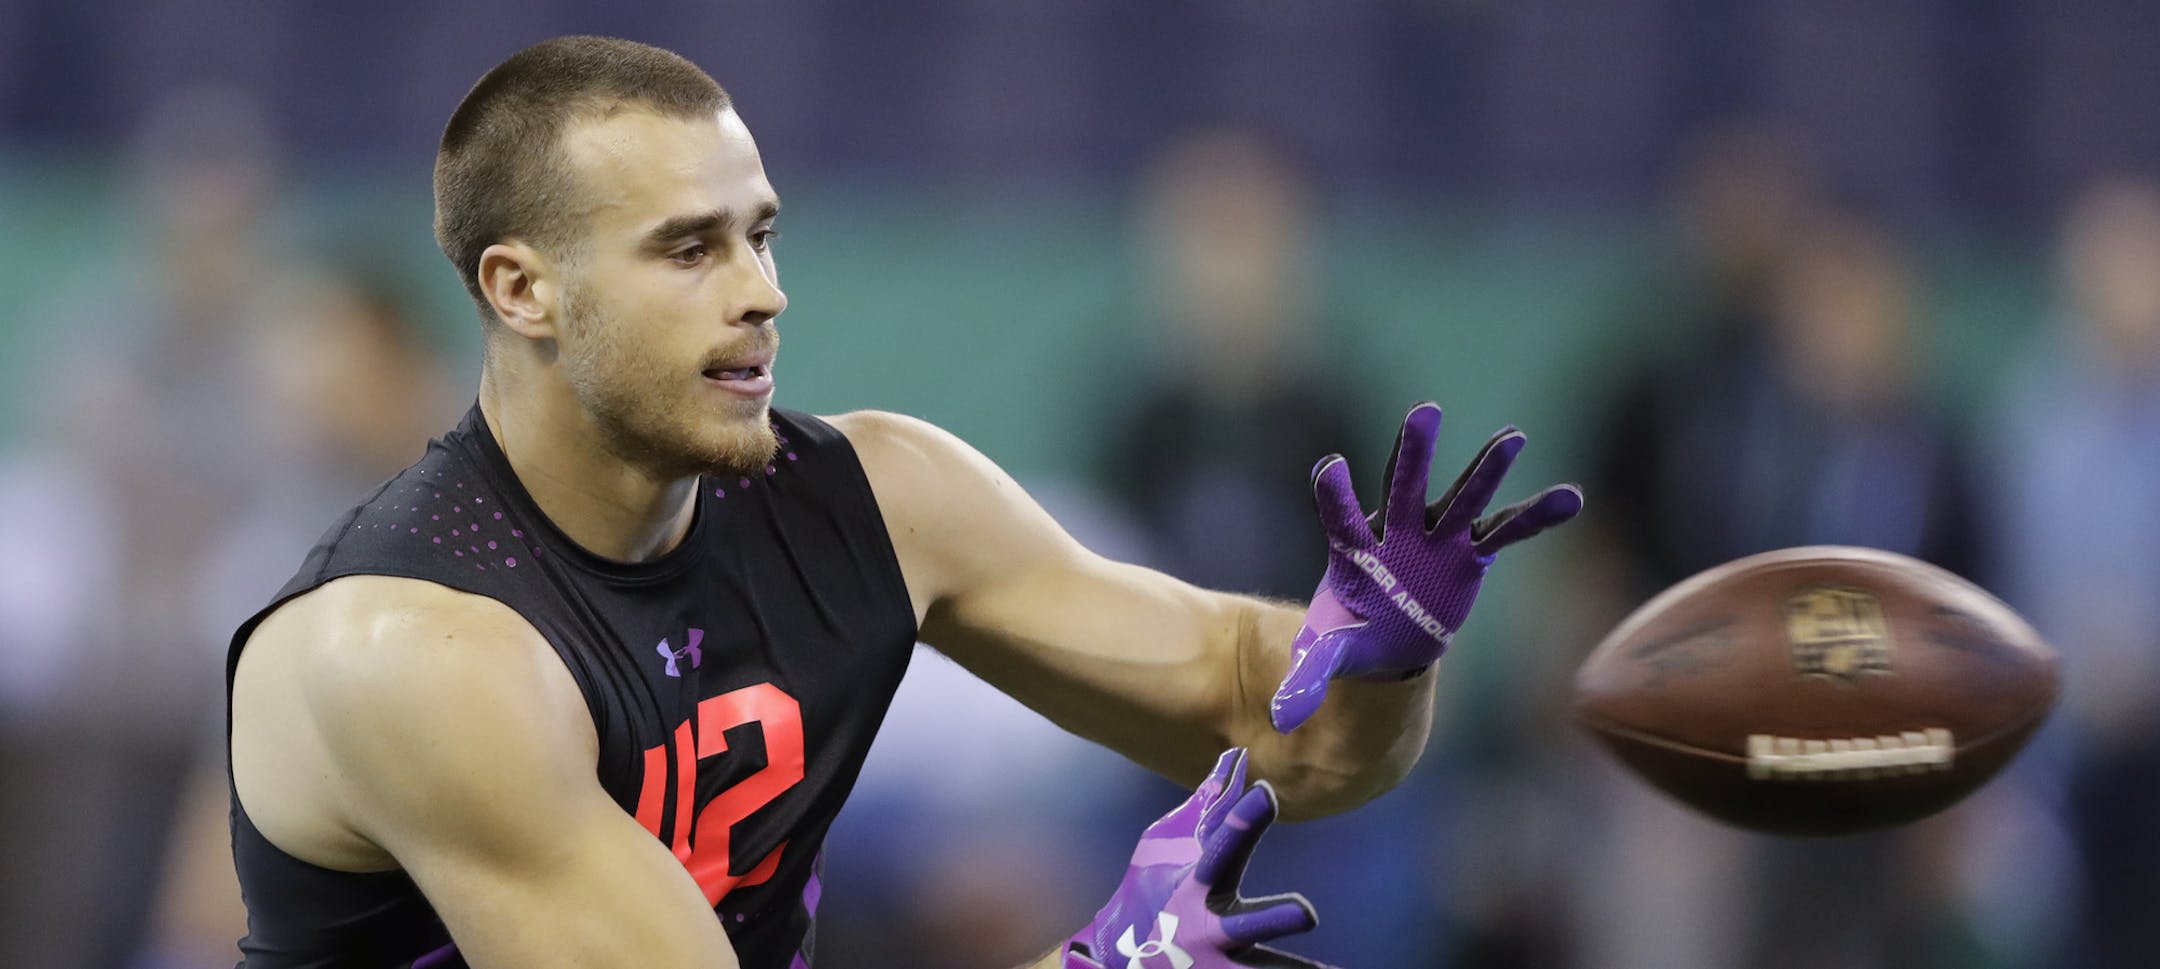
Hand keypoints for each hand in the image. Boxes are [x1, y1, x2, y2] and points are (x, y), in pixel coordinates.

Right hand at [1065, 749, 1336, 968]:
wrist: (1122, 955)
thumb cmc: (1153, 889)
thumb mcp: (1166, 845)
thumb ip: (1207, 808)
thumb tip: (1235, 759)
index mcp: (1197, 878)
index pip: (1224, 843)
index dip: (1244, 820)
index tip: (1266, 793)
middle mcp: (1209, 918)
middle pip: (1243, 914)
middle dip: (1272, 912)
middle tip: (1306, 911)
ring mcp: (1222, 953)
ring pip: (1259, 956)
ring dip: (1288, 955)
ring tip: (1324, 950)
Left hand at [1270, 402, 1582, 731]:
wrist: (1389, 636)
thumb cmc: (1354, 634)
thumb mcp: (1332, 655)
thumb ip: (1311, 675)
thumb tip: (1282, 716)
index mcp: (1356, 550)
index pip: (1340, 516)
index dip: (1334, 493)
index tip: (1329, 467)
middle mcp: (1398, 531)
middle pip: (1404, 485)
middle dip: (1413, 452)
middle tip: (1423, 412)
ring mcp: (1437, 537)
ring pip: (1463, 497)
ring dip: (1486, 469)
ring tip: (1513, 437)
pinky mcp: (1470, 553)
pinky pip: (1507, 531)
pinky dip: (1536, 515)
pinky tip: (1571, 498)